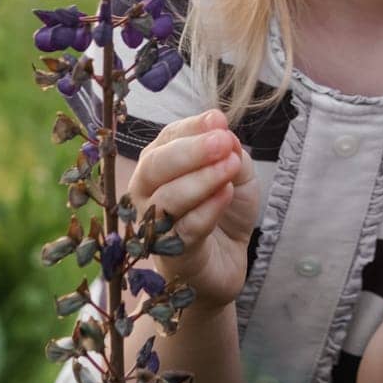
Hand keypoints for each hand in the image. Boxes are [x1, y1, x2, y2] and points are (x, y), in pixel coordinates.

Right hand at [124, 109, 260, 313]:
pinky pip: (185, 228)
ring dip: (201, 179)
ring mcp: (153, 224)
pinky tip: (225, 194)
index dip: (192, 128)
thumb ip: (229, 151)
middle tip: (223, 142)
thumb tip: (221, 127)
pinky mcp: (171, 254)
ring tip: (230, 165)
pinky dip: (207, 209)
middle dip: (190, 151)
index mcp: (159, 164)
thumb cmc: (223, 212)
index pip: (167, 138)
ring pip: (167, 198)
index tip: (218, 120)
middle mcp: (147, 191)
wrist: (227, 262)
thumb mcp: (236, 174)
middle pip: (155, 166)